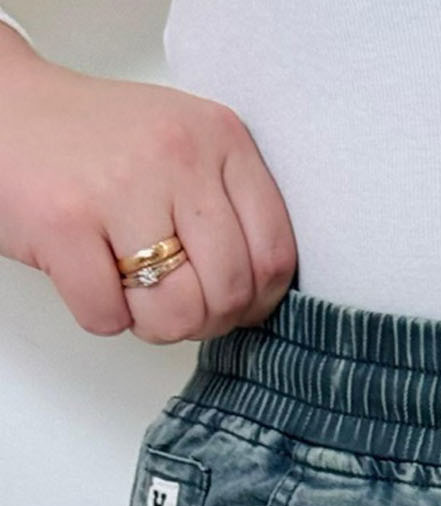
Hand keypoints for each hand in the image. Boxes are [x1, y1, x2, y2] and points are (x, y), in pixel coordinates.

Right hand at [0, 28, 296, 342]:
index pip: (276, 257)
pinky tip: (88, 272)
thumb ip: (230, 210)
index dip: (255, 302)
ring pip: (178, 316)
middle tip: (170, 299)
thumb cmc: (97, 146)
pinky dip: (100, 314)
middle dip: (201, 318)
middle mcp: (177, 156)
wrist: (3, 109)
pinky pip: (110, 318)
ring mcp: (120, 187)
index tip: (227, 301)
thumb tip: (259, 300)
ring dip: (153, 324)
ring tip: (130, 287)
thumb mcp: (184, 151)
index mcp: (220, 138)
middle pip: (230, 295)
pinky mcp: (64, 222)